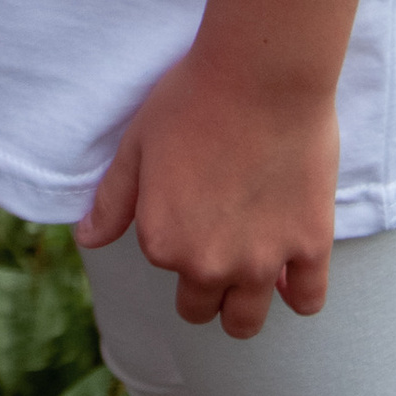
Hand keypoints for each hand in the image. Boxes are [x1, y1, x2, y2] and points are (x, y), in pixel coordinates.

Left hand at [75, 49, 340, 337]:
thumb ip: (112, 201)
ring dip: (242, 307)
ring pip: (246, 322)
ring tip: (250, 273)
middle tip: (218, 242)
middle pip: (203, 308)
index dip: (176, 236)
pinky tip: (292, 271)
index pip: (165, 264)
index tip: (189, 203)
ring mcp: (262, 262)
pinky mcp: (308, 246)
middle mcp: (209, 265)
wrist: (260, 74)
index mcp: (163, 243)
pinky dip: (299, 293)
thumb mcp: (137, 144)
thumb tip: (87, 240)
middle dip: (205, 286)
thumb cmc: (192, 99)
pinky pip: (307, 300)